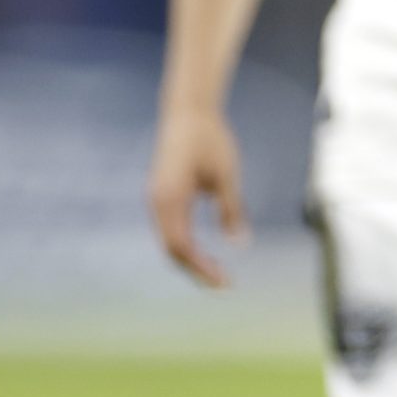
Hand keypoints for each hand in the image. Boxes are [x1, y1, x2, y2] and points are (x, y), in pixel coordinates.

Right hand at [148, 106, 247, 287]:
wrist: (187, 111)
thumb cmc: (209, 138)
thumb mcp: (226, 174)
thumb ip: (230, 209)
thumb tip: (239, 244)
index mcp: (170, 197)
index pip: (181, 246)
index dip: (200, 267)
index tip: (223, 282)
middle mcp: (157, 202)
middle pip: (172, 249)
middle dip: (196, 270)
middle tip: (224, 285)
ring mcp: (157, 200)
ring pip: (169, 242)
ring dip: (190, 261)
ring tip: (216, 275)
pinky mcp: (161, 196)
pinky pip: (170, 230)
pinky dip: (185, 246)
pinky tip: (203, 255)